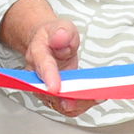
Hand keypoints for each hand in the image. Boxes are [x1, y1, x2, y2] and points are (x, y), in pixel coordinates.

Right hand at [0, 0, 89, 115]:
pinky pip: (66, 107)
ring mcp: (44, 89)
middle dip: (69, 97)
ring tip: (96, 96)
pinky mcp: (54, 97)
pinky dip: (81, 105)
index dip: (49, 78)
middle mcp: (37, 76)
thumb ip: (62, 32)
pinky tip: (93, 98)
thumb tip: (60, 38)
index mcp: (37, 54)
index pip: (43, 66)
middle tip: (89, 94)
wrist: (48, 42)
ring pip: (58, 104)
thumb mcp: (62, 26)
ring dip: (78, 103)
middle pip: (49, 93)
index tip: (55, 88)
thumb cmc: (55, 36)